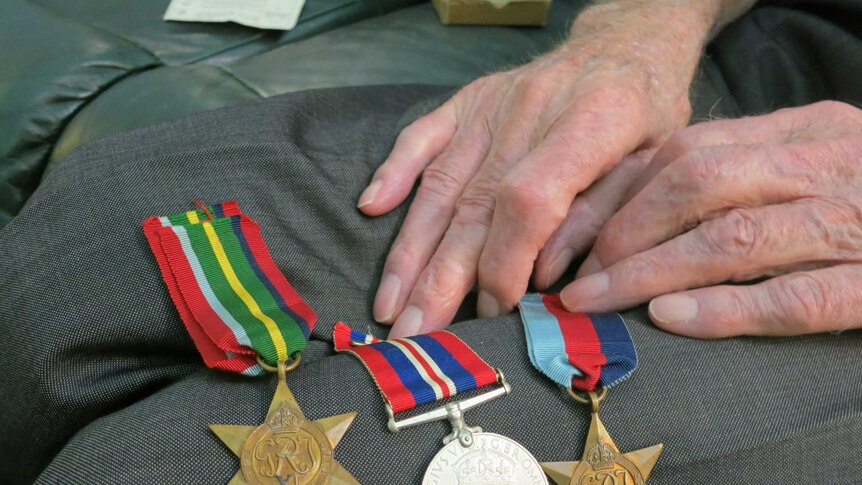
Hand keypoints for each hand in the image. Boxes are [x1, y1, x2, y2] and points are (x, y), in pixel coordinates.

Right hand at [358, 0, 722, 336]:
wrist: (626, 46)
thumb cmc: (650, 115)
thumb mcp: (655, 166)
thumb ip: (602, 218)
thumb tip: (544, 277)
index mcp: (593, 122)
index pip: (528, 200)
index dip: (505, 262)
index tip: (494, 311)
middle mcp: (531, 111)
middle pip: (473, 204)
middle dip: (439, 278)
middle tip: (413, 335)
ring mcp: (493, 106)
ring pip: (441, 184)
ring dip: (410, 249)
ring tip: (389, 303)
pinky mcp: (469, 101)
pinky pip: (423, 135)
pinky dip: (395, 170)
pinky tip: (371, 206)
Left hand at [562, 101, 861, 337]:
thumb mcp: (814, 163)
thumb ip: (747, 171)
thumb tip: (645, 207)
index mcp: (807, 130)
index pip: (689, 149)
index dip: (622, 196)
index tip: (578, 236)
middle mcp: (827, 165)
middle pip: (699, 183)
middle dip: (625, 230)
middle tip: (581, 276)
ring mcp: (853, 222)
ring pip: (731, 237)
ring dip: (649, 270)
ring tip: (595, 300)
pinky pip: (794, 299)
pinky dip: (724, 308)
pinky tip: (669, 317)